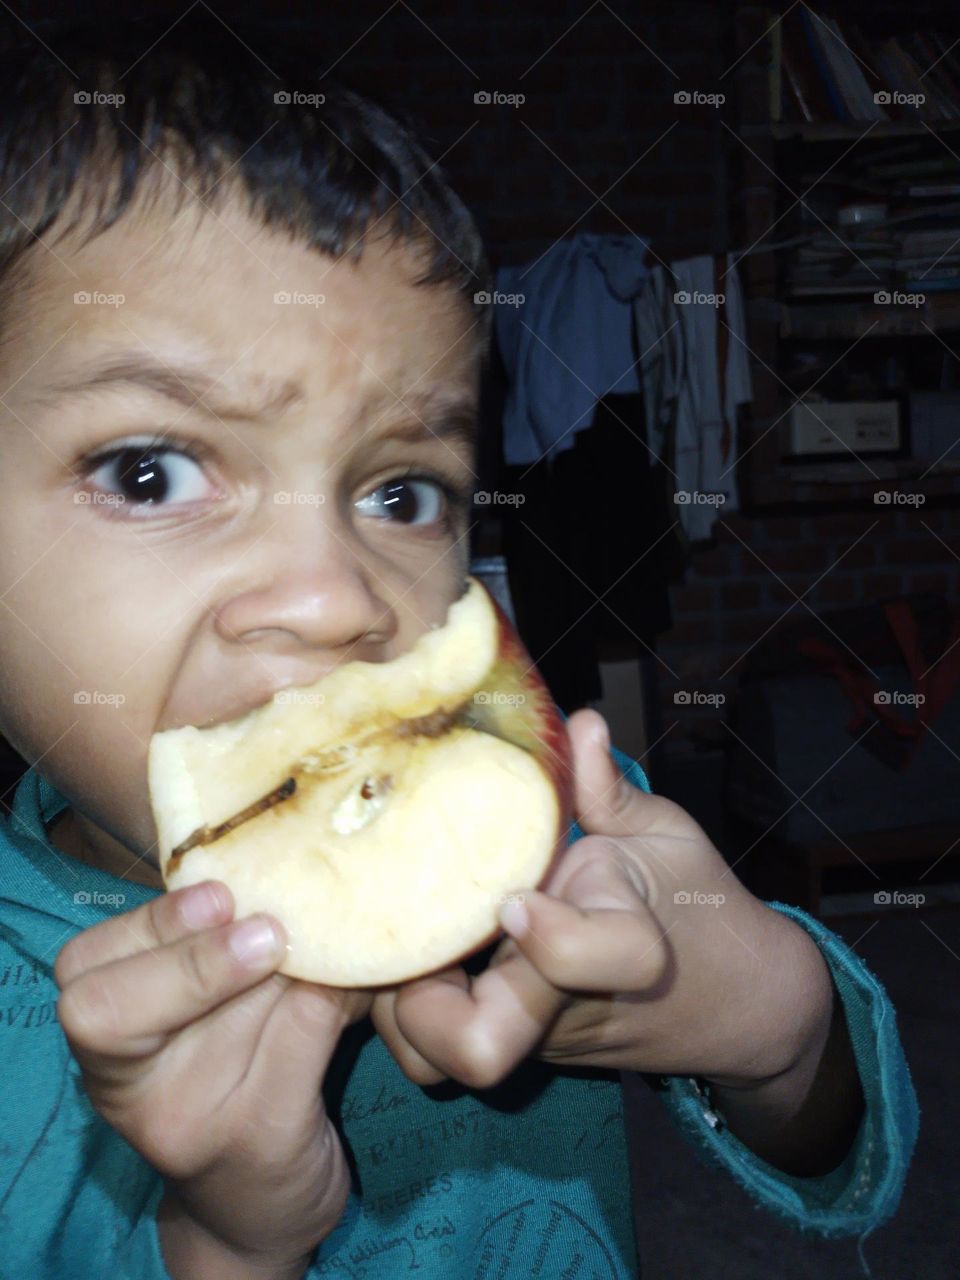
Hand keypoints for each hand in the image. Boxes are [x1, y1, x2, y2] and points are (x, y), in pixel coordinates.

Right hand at [54, 883, 372, 1268]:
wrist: (256, 1203)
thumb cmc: (228, 1073)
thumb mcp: (198, 1010)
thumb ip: (210, 941)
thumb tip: (280, 853)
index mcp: (104, 1040)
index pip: (86, 974)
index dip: (150, 927)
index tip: (215, 896)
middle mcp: (129, 1090)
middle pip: (132, 1005)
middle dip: (204, 956)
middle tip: (269, 930)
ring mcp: (188, 1122)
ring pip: (246, 1007)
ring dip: (303, 961)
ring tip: (338, 938)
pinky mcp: (262, 1138)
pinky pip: (308, 1035)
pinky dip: (343, 993)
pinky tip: (362, 981)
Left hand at [368, 709, 826, 1089]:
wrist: (736, 998)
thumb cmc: (697, 903)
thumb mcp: (664, 833)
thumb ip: (611, 789)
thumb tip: (580, 721)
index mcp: (622, 946)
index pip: (580, 963)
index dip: (546, 935)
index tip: (519, 896)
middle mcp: (564, 1006)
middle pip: (476, 1048)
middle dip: (419, 991)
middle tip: (408, 916)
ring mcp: (531, 1036)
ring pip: (431, 1059)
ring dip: (394, 997)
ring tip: (397, 917)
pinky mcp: (509, 1043)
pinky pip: (430, 1043)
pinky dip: (401, 996)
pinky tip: (405, 929)